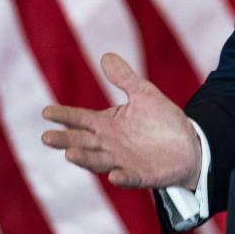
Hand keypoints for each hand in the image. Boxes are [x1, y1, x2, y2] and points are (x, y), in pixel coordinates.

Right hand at [42, 53, 201, 190]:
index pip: (80, 119)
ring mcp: (122, 161)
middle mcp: (109, 144)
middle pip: (81, 141)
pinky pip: (129, 177)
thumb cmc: (161, 120)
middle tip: (47, 137)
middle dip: (64, 140)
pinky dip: (122, 177)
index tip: (46, 112)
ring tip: (70, 154)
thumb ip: (124, 78)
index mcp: (107, 124)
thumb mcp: (144, 94)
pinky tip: (115, 175)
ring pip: (97, 161)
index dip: (64, 115)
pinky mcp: (140, 175)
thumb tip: (106, 56)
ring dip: (84, 159)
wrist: (188, 144)